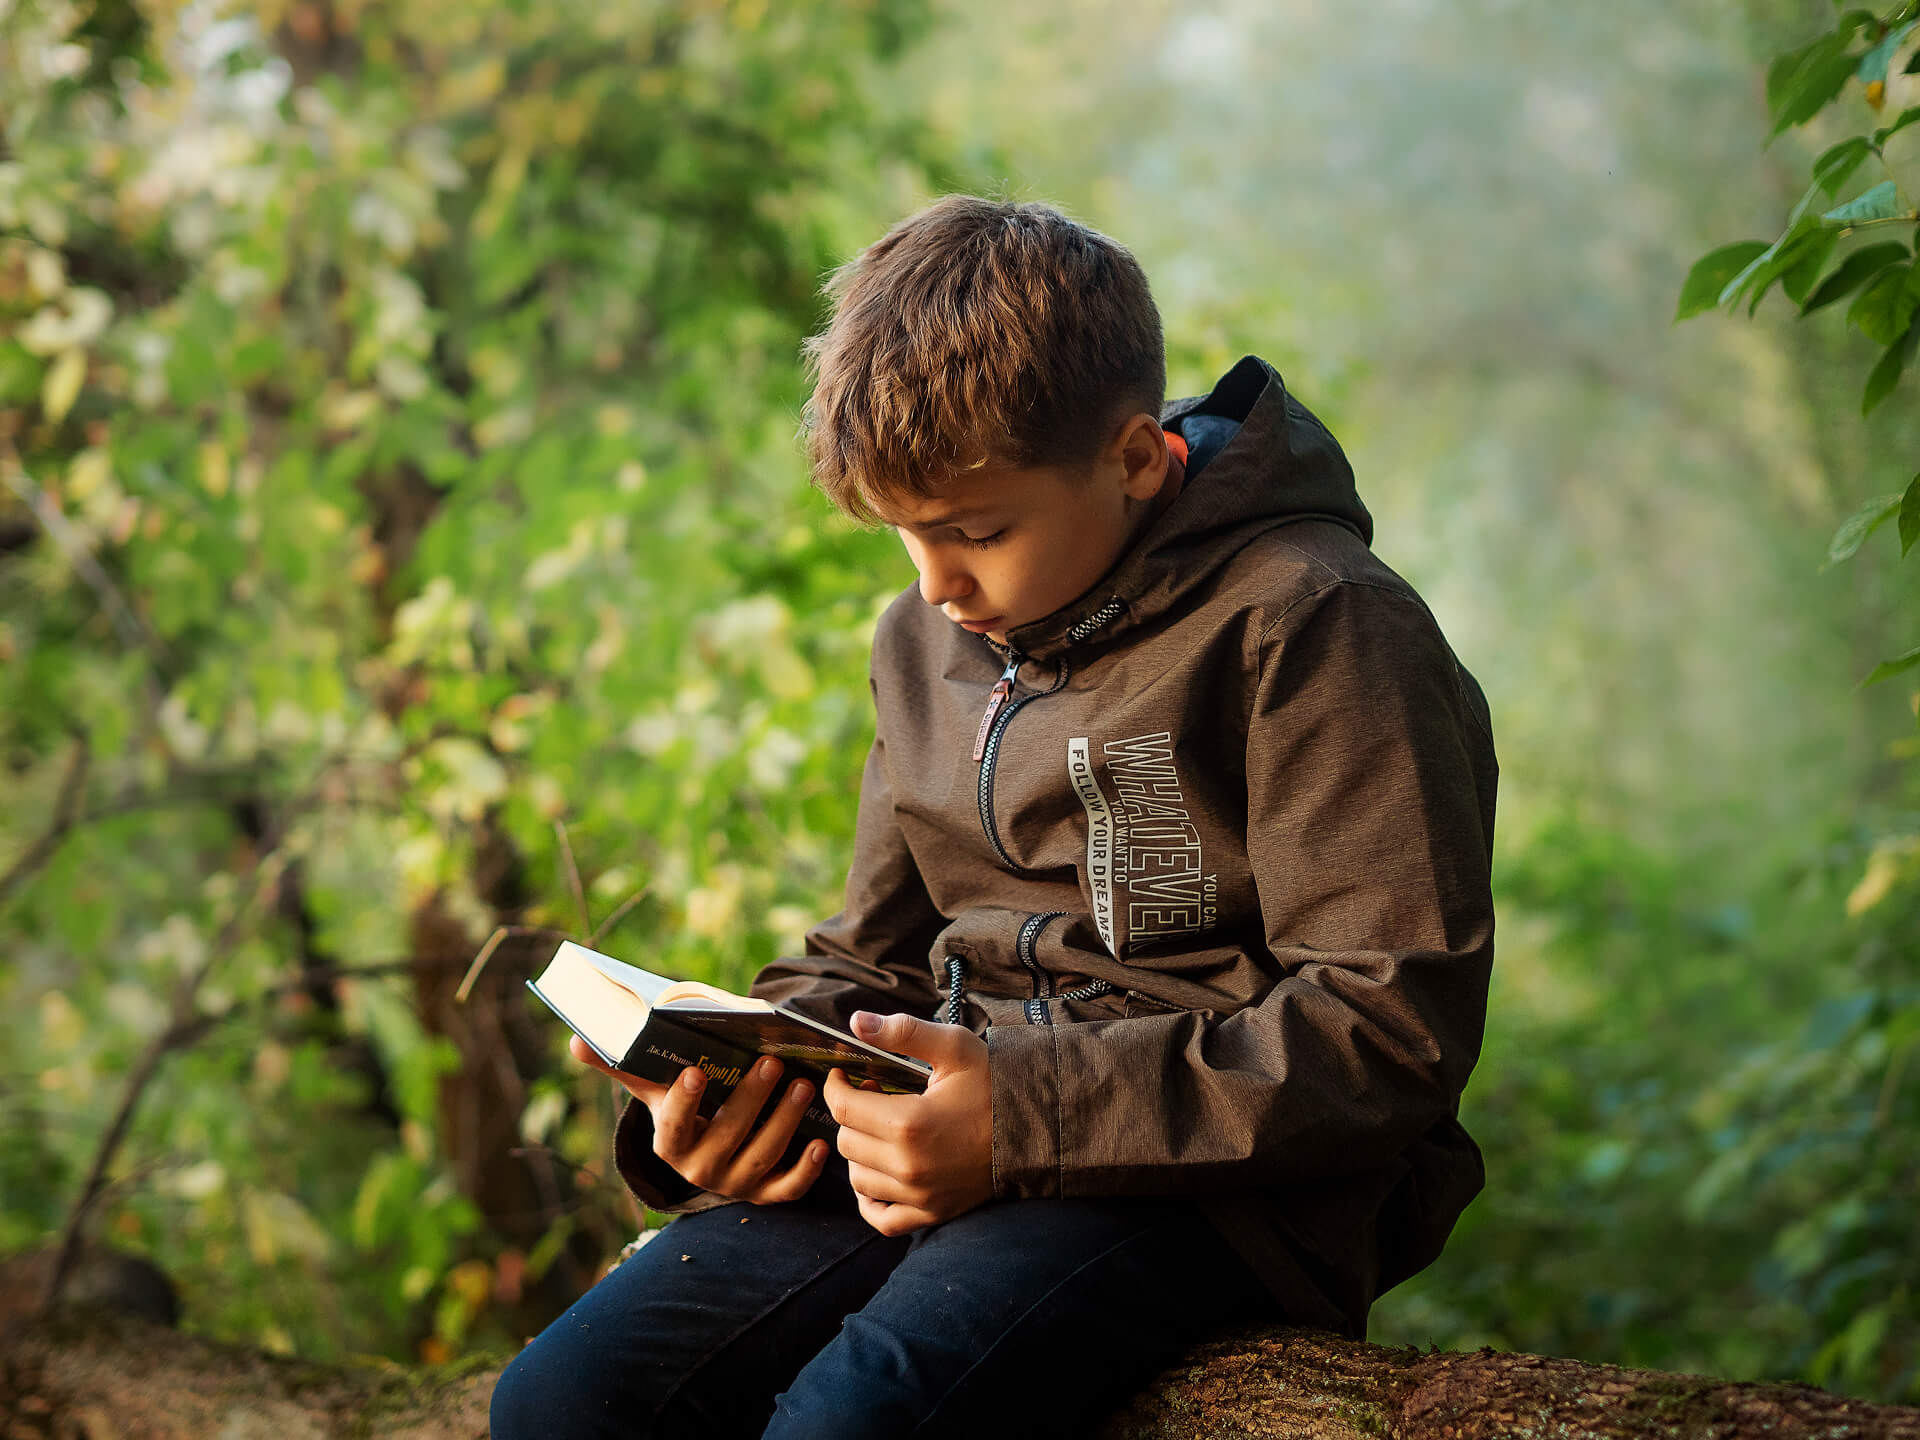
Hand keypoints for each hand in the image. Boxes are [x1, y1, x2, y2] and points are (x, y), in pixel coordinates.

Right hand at [569, 1035, 827, 1203]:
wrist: (706, 1151)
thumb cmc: (683, 1108)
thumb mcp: (653, 1089)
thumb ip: (621, 1065)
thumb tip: (575, 1040)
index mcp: (670, 1144)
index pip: (673, 1126)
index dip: (683, 1102)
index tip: (695, 1071)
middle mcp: (700, 1171)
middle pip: (727, 1137)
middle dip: (751, 1101)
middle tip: (772, 1064)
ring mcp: (734, 1185)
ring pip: (761, 1158)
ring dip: (783, 1123)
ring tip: (803, 1085)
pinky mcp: (764, 1195)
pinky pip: (786, 1190)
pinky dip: (805, 1172)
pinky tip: (821, 1144)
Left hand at [823, 1012, 991, 1236]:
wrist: (1036, 1129)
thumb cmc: (995, 1085)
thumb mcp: (954, 1047)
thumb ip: (903, 1032)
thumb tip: (856, 1022)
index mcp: (908, 1123)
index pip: (843, 1107)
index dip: (837, 1086)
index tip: (845, 1075)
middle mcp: (908, 1166)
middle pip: (847, 1142)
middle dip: (852, 1115)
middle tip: (873, 1096)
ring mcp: (919, 1195)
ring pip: (857, 1178)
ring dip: (859, 1152)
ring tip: (881, 1130)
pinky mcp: (932, 1213)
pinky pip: (882, 1218)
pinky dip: (870, 1199)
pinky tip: (879, 1174)